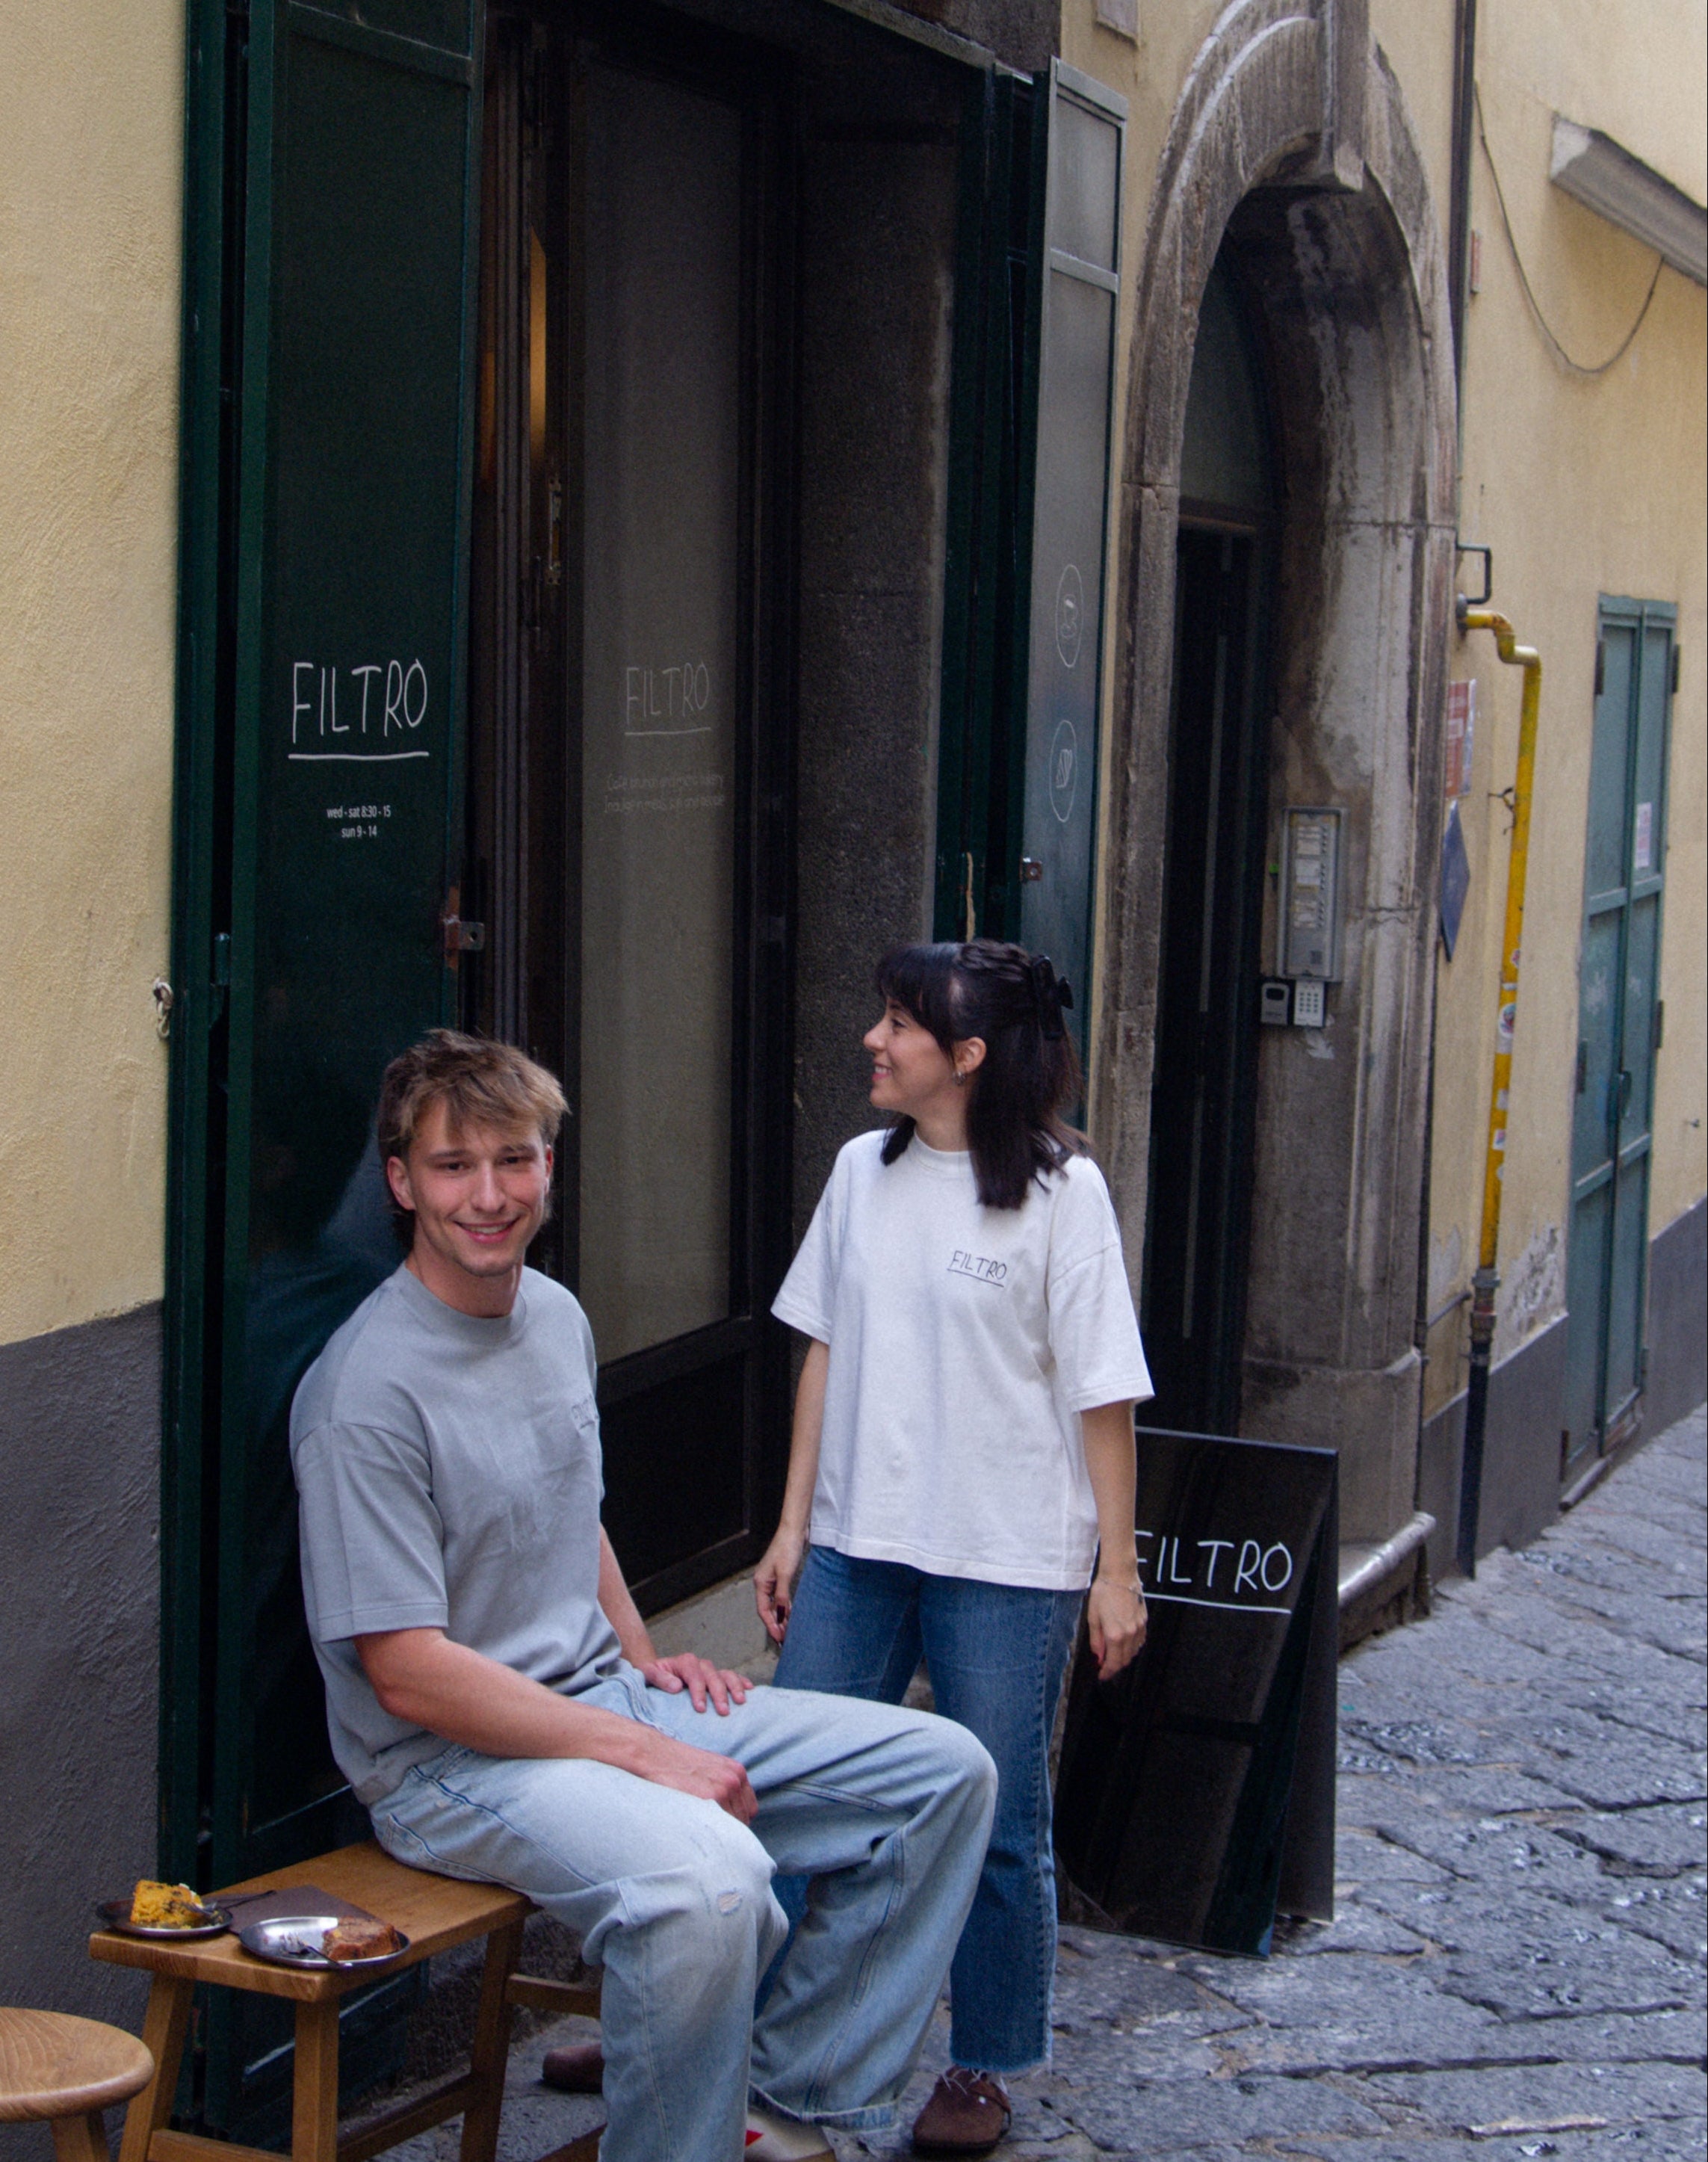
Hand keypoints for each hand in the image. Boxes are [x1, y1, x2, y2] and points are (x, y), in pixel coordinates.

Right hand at [627, 1727, 757, 1822]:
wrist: (653, 1754)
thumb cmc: (677, 1765)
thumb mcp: (709, 1770)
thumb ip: (724, 1786)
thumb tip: (733, 1814)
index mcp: (737, 1772)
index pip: (749, 1811)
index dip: (736, 1821)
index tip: (720, 1825)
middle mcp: (734, 1780)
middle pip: (742, 1821)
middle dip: (727, 1829)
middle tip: (707, 1830)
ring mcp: (723, 1789)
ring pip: (731, 1827)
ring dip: (718, 1832)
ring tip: (698, 1828)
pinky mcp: (708, 1798)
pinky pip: (719, 1827)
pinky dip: (710, 1832)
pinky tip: (694, 1827)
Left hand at [639, 1653, 749, 1714]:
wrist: (657, 1675)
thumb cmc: (651, 1677)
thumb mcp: (647, 1674)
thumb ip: (659, 1678)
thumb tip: (676, 1686)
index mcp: (684, 1662)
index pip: (694, 1675)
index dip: (699, 1691)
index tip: (700, 1708)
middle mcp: (700, 1664)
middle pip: (713, 1676)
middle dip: (719, 1693)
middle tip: (723, 1711)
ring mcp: (710, 1671)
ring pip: (726, 1674)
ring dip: (734, 1687)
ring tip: (740, 1702)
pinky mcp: (716, 1677)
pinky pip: (732, 1677)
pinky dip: (742, 1681)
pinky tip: (750, 1689)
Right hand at [753, 1523, 806, 1645]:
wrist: (794, 1530)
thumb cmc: (787, 1549)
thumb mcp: (785, 1574)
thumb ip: (782, 1596)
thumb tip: (782, 1615)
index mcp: (760, 1583)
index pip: (763, 1610)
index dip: (771, 1625)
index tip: (779, 1638)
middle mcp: (764, 1583)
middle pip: (768, 1609)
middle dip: (775, 1624)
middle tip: (784, 1640)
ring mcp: (772, 1580)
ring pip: (775, 1604)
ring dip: (781, 1617)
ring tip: (788, 1632)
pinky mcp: (781, 1576)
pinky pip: (781, 1597)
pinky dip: (785, 1607)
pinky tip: (791, 1615)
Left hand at [1087, 1575, 1146, 1679]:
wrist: (1120, 1575)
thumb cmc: (1104, 1592)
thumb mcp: (1093, 1617)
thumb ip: (1096, 1640)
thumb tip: (1098, 1656)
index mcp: (1115, 1635)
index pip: (1113, 1663)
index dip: (1107, 1672)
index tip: (1101, 1675)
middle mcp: (1130, 1634)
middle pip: (1125, 1660)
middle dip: (1115, 1666)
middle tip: (1105, 1665)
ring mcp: (1139, 1628)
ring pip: (1133, 1652)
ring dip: (1123, 1656)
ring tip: (1112, 1651)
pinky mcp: (1144, 1621)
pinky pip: (1140, 1641)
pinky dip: (1132, 1646)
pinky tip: (1123, 1641)